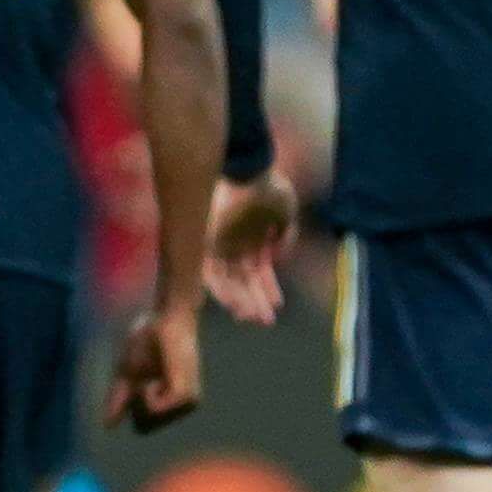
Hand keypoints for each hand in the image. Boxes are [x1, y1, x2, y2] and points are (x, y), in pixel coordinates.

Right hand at [104, 303, 203, 433]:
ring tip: (154, 374)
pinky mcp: (186, 395)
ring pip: (149, 420)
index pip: (142, 427)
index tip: (138, 381)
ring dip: (142, 397)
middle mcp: (183, 406)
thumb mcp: (127, 374)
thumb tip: (106, 426)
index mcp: (171, 403)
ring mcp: (187, 402)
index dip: (131, 406)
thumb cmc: (146, 341)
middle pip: (144, 428)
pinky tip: (156, 377)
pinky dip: (147, 394)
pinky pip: (154, 409)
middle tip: (145, 377)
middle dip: (135, 403)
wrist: (164, 318)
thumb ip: (119, 400)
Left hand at [206, 170, 297, 322]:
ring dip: (238, 300)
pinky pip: (207, 272)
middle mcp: (233, 246)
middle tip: (264, 321)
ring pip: (225, 281)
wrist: (250, 170)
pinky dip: (220, 289)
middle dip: (253, 301)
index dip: (266, 290)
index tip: (275, 307)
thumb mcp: (285, 214)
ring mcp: (218, 244)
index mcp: (251, 240)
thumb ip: (286, 237)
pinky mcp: (205, 242)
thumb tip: (279, 258)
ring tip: (250, 316)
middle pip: (241, 281)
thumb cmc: (268, 188)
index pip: (256, 273)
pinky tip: (233, 303)